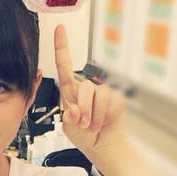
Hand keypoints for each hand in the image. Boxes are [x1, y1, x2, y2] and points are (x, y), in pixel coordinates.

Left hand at [54, 24, 126, 160]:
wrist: (102, 146)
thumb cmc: (84, 135)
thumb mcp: (69, 127)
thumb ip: (69, 116)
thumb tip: (74, 109)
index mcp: (71, 92)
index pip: (64, 66)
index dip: (62, 47)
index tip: (59, 29)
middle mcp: (87, 89)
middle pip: (84, 88)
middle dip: (83, 108)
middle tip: (84, 124)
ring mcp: (103, 92)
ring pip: (98, 95)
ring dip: (94, 115)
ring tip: (93, 125)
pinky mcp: (117, 97)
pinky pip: (111, 102)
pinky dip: (105, 116)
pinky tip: (104, 122)